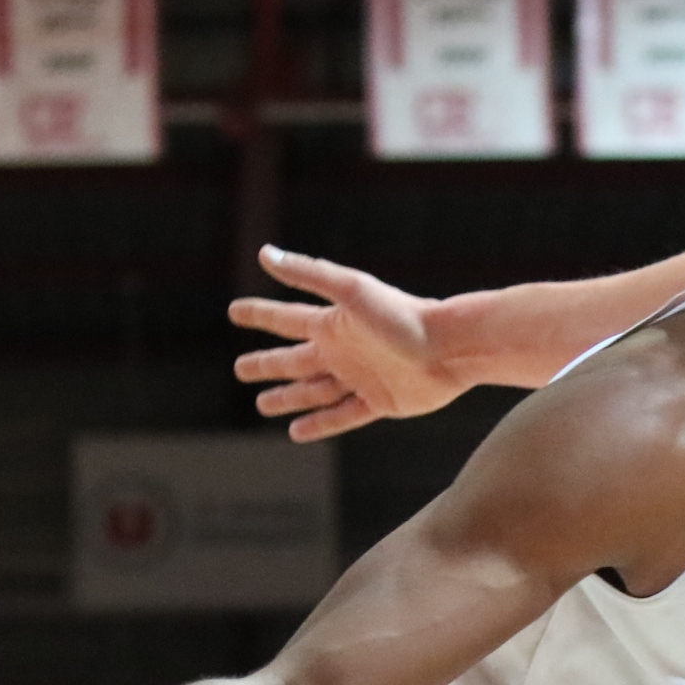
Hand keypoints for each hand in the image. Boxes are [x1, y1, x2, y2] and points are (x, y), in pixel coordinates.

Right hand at [231, 247, 460, 440]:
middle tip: (239, 369)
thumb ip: (309, 274)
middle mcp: (343, 350)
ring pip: (313, 391)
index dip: (259, 315)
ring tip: (261, 404)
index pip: (285, 319)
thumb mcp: (352, 291)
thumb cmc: (403, 316)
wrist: (451, 348)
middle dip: (266, 363)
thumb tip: (264, 254)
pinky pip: (342, 415)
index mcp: (333, 323)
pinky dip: (319, 424)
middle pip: (294, 359)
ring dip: (288, 397)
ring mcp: (360, 378)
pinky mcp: (380, 402)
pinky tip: (296, 431)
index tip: (234, 311)